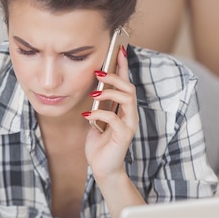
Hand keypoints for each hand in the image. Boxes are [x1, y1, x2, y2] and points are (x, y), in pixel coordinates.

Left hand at [83, 46, 138, 181]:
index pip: (126, 84)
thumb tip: (93, 89)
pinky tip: (88, 115)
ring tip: (94, 92)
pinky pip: (114, 118)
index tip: (119, 49)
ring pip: (127, 99)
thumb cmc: (100, 145)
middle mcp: (130, 115)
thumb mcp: (96, 120)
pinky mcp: (124, 135)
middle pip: (129, 88)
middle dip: (115, 77)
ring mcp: (129, 124)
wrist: (103, 168)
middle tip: (99, 73)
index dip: (123, 66)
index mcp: (124, 110)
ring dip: (110, 92)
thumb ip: (98, 106)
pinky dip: (100, 114)